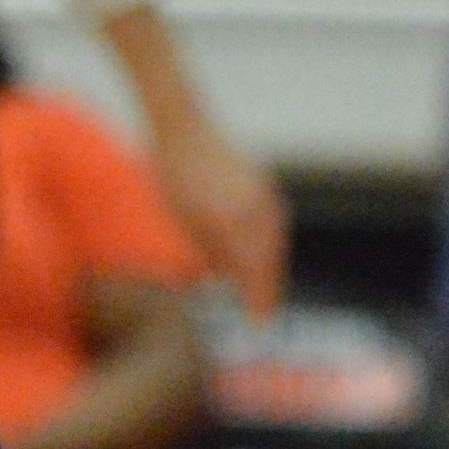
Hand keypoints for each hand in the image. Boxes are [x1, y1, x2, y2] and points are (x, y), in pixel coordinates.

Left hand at [152, 116, 289, 316]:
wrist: (182, 124)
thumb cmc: (172, 173)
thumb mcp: (183, 220)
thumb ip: (209, 250)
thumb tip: (224, 278)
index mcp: (233, 223)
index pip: (254, 274)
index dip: (257, 301)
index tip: (256, 324)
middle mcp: (255, 210)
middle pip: (271, 261)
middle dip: (268, 290)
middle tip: (263, 314)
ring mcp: (263, 194)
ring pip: (277, 242)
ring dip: (272, 268)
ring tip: (263, 290)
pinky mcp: (262, 182)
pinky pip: (275, 222)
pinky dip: (272, 244)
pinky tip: (262, 254)